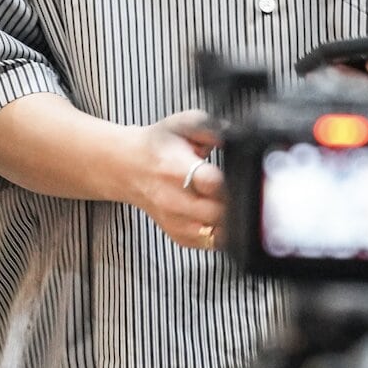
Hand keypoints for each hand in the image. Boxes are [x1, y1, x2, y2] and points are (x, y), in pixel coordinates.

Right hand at [120, 110, 223, 250]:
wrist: (128, 167)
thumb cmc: (158, 144)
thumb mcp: (184, 124)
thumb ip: (212, 129)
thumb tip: (234, 137)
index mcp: (177, 170)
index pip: (213, 184)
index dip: (231, 180)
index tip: (238, 174)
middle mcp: (174, 201)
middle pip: (219, 214)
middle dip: (234, 201)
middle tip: (237, 188)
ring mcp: (176, 222)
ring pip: (217, 234)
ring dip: (230, 220)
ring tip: (227, 201)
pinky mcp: (178, 236)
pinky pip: (210, 243)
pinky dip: (220, 232)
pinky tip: (218, 214)